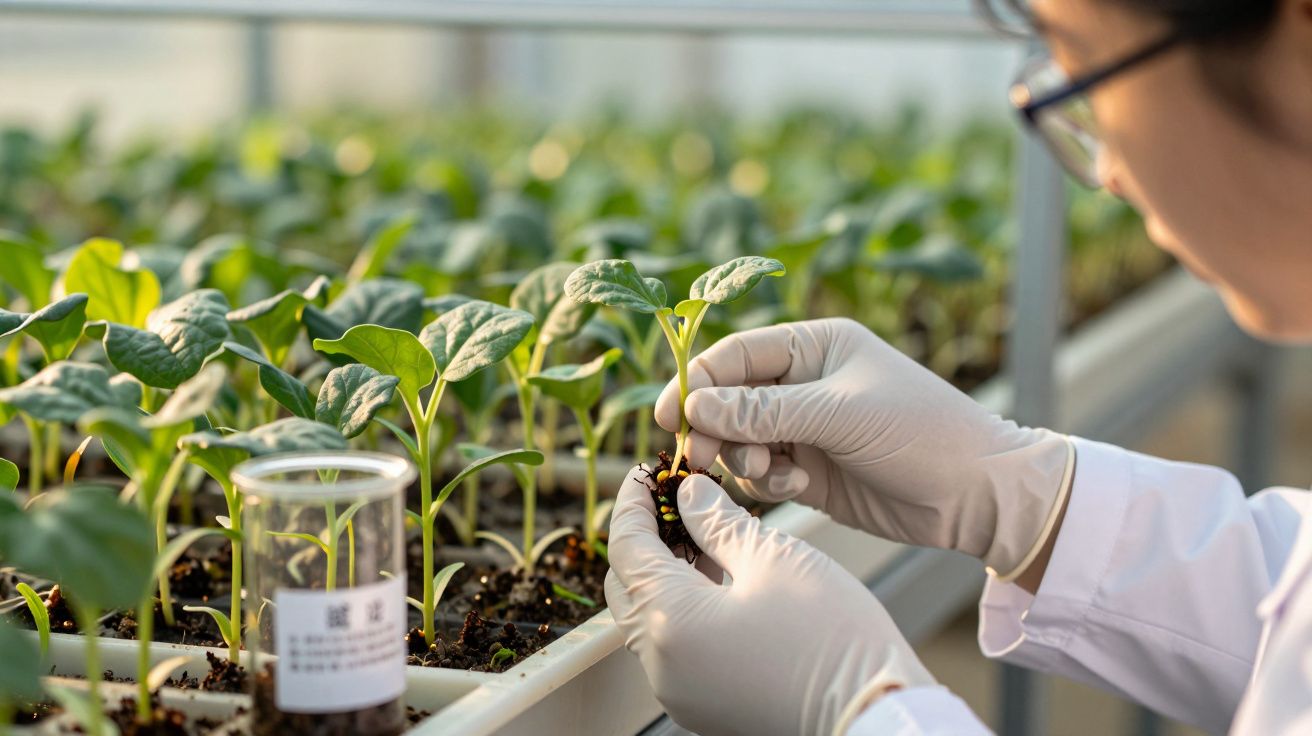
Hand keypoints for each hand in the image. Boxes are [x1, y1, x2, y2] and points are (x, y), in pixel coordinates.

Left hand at [605, 470, 933, 735]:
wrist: (873, 714)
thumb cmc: (831, 637)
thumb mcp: (773, 558)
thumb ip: (718, 521)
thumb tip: (690, 494)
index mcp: (671, 622)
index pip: (626, 546)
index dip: (634, 501)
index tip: (648, 472)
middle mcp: (662, 665)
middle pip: (627, 586)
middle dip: (643, 537)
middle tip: (673, 498)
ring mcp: (681, 690)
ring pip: (650, 617)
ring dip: (665, 573)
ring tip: (702, 533)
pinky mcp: (705, 704)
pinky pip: (675, 646)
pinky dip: (683, 607)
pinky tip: (719, 579)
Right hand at [655, 318, 1072, 578]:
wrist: (978, 494)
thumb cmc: (923, 434)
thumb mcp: (841, 415)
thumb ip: (765, 411)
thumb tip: (698, 407)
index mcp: (815, 345)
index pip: (736, 354)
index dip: (698, 382)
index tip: (673, 416)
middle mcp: (804, 383)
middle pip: (729, 398)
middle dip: (713, 427)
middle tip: (699, 456)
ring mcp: (806, 428)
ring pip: (740, 439)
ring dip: (740, 456)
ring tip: (766, 472)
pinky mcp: (810, 470)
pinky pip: (762, 471)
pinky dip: (764, 480)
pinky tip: (792, 487)